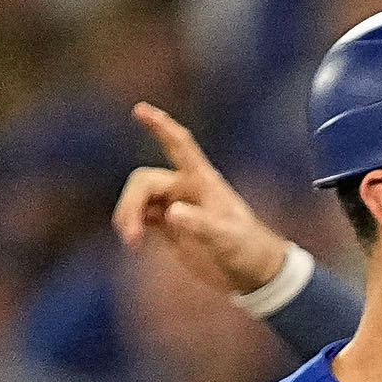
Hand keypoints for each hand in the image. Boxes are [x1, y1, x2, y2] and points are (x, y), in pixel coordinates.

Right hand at [112, 103, 293, 297]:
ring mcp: (176, 206)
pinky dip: (132, 224)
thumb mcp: (227, 238)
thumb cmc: (248, 250)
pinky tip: (133, 240)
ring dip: (128, 216)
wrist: (253, 272)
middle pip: (144, 181)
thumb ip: (201, 224)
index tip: (140, 109)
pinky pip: (141, 215)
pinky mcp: (170, 225)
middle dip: (131, 203)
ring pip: (139, 199)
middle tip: (131, 236)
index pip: (180, 146)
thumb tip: (171, 213)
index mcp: (203, 181)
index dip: (161, 126)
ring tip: (131, 241)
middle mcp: (186, 188)